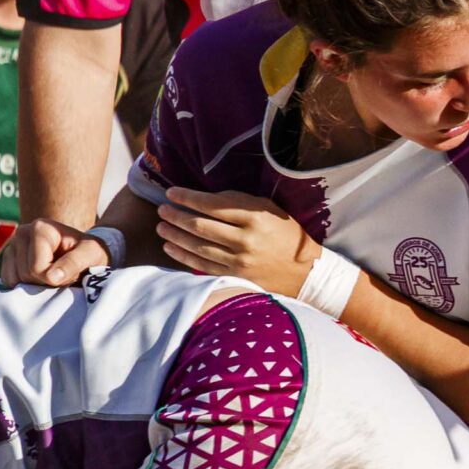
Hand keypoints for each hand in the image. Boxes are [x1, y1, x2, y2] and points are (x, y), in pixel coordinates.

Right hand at [0, 219, 110, 287]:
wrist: (84, 250)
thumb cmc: (90, 251)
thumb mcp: (92, 254)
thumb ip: (74, 264)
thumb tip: (51, 278)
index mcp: (40, 228)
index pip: (36, 268)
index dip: (54, 278)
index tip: (70, 273)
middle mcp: (21, 233)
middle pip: (25, 274)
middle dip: (46, 281)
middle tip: (64, 274)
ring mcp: (12, 245)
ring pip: (15, 279)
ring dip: (36, 284)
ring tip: (54, 274)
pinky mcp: (9, 257)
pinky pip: (8, 280)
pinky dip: (25, 285)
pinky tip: (41, 277)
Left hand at [158, 188, 318, 294]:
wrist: (307, 273)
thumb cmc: (286, 235)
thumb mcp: (270, 210)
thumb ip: (240, 203)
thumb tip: (205, 198)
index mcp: (256, 218)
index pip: (212, 204)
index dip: (187, 197)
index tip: (171, 192)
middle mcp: (247, 239)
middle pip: (200, 225)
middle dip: (176, 216)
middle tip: (162, 209)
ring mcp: (241, 260)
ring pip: (197, 246)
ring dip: (174, 235)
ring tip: (161, 226)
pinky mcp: (237, 276)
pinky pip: (202, 265)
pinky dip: (183, 255)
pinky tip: (171, 247)